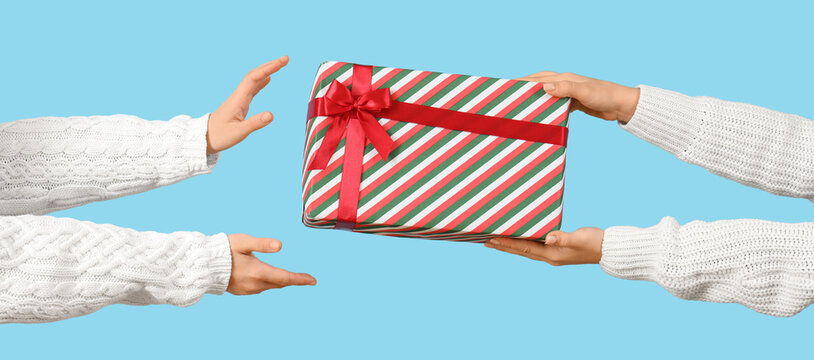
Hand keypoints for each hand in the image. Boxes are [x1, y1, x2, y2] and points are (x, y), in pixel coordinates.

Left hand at [207, 56, 288, 153]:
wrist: (205, 137)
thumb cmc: (220, 135)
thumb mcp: (239, 132)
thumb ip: (255, 123)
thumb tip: (271, 115)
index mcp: (238, 99)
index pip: (254, 78)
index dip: (269, 68)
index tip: (282, 62)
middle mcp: (239, 95)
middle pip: (255, 75)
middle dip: (270, 65)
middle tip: (285, 59)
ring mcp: (239, 99)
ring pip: (254, 80)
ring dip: (267, 71)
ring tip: (280, 65)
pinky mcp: (240, 104)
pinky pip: (252, 88)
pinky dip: (261, 82)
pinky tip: (268, 79)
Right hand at [226, 234, 315, 294]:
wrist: (202, 266)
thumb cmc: (223, 250)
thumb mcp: (244, 242)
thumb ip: (262, 244)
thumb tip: (280, 246)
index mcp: (258, 272)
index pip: (285, 278)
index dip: (300, 279)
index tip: (313, 281)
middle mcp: (255, 284)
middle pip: (280, 283)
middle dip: (293, 280)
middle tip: (307, 279)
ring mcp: (247, 289)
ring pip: (270, 286)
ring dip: (280, 281)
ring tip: (290, 278)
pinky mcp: (240, 291)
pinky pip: (260, 288)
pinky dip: (268, 283)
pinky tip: (268, 278)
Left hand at [484, 227, 603, 265]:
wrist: (608, 250)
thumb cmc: (595, 242)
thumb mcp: (580, 239)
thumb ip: (564, 238)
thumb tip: (549, 237)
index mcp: (552, 255)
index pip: (525, 248)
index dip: (508, 244)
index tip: (492, 239)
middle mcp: (550, 257)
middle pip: (521, 251)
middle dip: (503, 246)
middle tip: (486, 241)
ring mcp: (553, 255)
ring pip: (526, 251)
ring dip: (510, 246)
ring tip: (495, 242)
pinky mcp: (557, 251)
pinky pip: (534, 248)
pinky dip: (523, 244)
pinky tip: (519, 240)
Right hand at [518, 72, 639, 123]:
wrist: (621, 105)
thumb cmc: (605, 95)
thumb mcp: (584, 92)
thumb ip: (565, 89)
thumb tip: (544, 87)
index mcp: (565, 78)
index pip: (539, 78)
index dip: (524, 81)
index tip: (508, 84)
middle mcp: (566, 84)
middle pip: (541, 84)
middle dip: (525, 88)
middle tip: (510, 95)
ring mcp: (570, 93)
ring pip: (547, 95)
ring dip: (535, 99)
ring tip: (521, 107)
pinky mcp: (574, 103)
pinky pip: (555, 105)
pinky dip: (546, 108)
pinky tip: (540, 115)